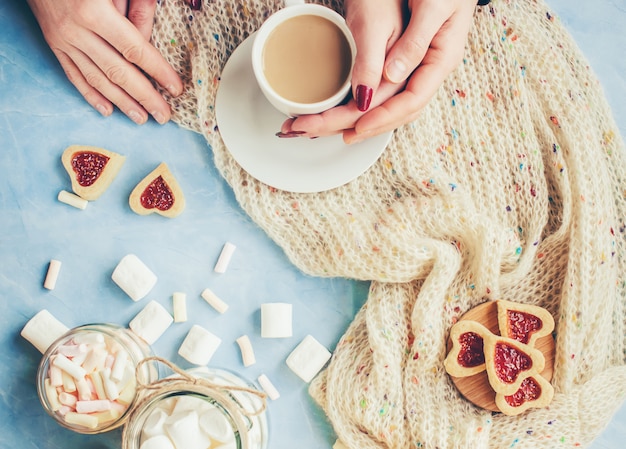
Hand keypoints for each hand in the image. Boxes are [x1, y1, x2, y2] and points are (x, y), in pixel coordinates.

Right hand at [26, 0, 182, 123]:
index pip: (135, 50)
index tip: (176, 89)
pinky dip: (91, 94)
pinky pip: (74, 74)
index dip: (158, 72)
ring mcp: (63, 40)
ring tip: (141, 118)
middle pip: (118, 71)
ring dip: (122, 102)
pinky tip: (107, 110)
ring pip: (97, 78)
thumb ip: (137, 8)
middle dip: (145, 97)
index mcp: (95, 11)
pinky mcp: (53, 44)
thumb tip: (149, 41)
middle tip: (164, 115)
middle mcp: (77, 30)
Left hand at [281, 0, 476, 142]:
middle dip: (355, 125)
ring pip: (385, 107)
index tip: (355, 126)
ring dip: (350, 120)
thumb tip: (389, 81)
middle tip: (315, 129)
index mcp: (441, 58)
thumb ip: (411, 46)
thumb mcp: (428, 6)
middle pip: (393, 112)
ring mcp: (414, 66)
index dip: (382, 118)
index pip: (411, 102)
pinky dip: (356, 105)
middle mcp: (429, 68)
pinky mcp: (399, 60)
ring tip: (317, 127)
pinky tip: (337, 111)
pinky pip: (379, 93)